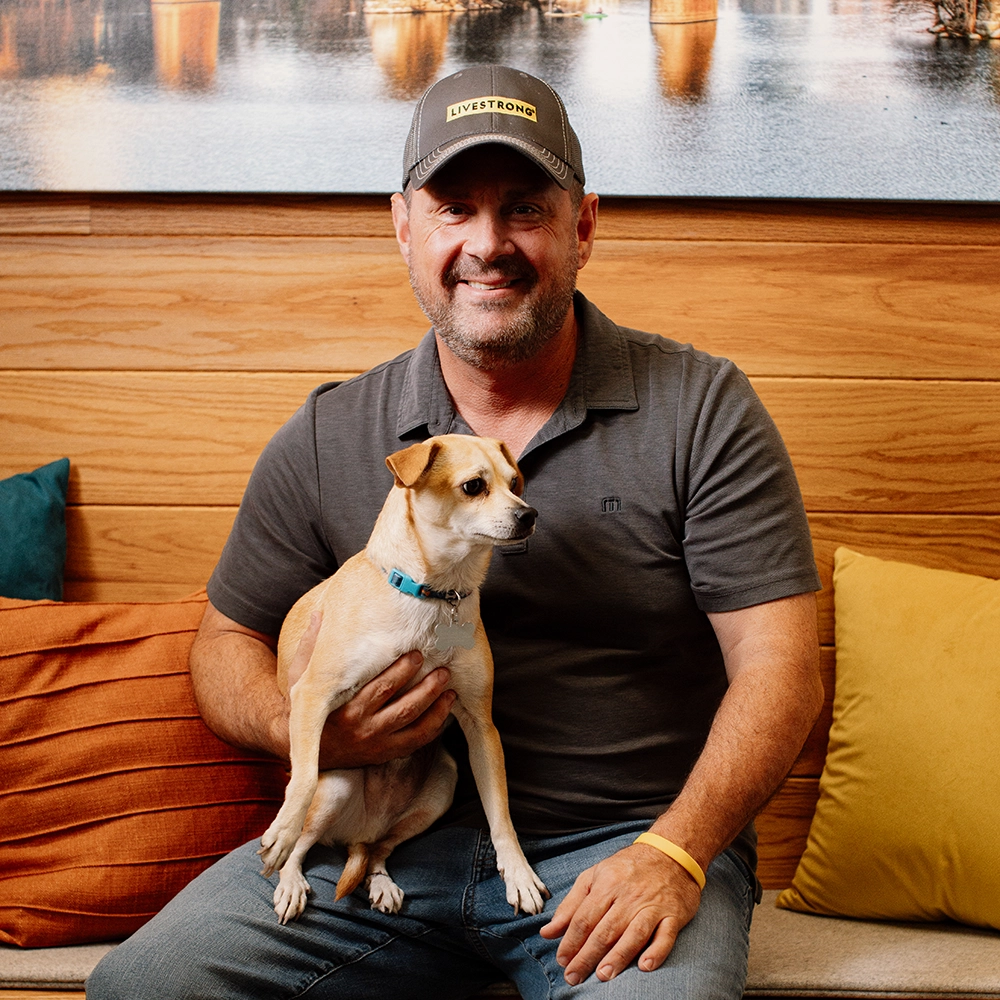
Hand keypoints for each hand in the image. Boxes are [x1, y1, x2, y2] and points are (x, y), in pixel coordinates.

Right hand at [284, 615, 455, 769]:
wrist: (304, 748)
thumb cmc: (305, 707)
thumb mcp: (299, 677)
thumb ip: (310, 646)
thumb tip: (319, 614)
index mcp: (345, 709)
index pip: (381, 689)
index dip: (402, 671)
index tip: (417, 654)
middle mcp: (363, 729)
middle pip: (403, 707)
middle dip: (426, 687)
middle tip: (442, 668)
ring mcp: (376, 744)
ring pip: (413, 726)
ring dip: (436, 706)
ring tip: (448, 685)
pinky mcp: (385, 754)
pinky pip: (415, 742)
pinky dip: (434, 726)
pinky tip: (446, 709)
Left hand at [539, 843, 702, 984]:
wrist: (670, 853)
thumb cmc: (627, 868)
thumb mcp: (594, 876)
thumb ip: (571, 905)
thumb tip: (547, 932)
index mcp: (607, 884)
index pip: (584, 917)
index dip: (571, 941)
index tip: (562, 960)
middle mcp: (629, 896)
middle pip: (605, 930)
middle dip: (587, 956)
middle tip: (573, 976)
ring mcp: (652, 906)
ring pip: (633, 935)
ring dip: (618, 957)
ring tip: (603, 975)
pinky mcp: (673, 915)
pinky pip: (665, 936)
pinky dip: (656, 952)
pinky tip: (645, 965)